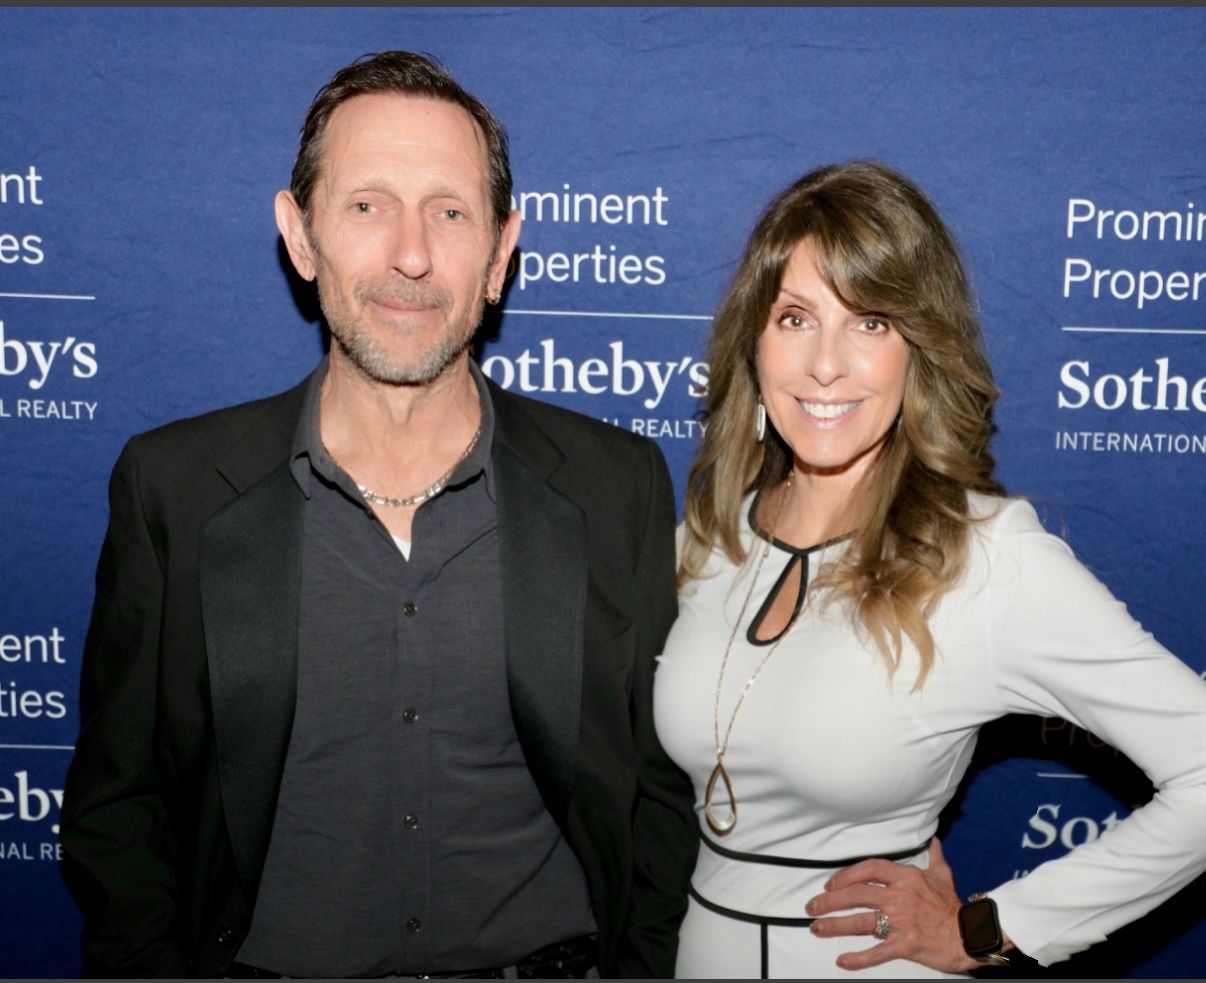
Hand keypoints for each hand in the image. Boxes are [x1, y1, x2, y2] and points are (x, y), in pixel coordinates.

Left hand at [804, 839, 980, 972]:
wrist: (971, 935)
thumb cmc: (954, 908)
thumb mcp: (944, 876)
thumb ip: (935, 857)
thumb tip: (934, 841)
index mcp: (906, 878)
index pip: (868, 869)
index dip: (846, 875)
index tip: (831, 883)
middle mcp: (900, 897)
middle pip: (856, 894)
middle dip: (830, 900)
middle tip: (812, 906)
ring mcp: (902, 921)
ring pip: (861, 921)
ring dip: (835, 925)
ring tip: (817, 928)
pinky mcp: (906, 944)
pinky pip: (877, 952)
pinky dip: (859, 958)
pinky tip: (843, 960)